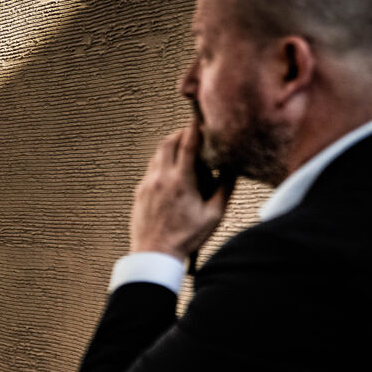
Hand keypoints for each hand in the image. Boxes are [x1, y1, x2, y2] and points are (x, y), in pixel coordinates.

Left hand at [128, 120, 231, 258]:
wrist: (154, 253)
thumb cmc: (186, 237)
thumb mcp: (214, 214)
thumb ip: (225, 188)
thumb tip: (232, 168)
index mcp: (181, 181)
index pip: (188, 144)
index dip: (194, 128)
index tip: (200, 118)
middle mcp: (160, 178)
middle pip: (167, 143)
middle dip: (180, 133)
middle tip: (192, 131)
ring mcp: (146, 185)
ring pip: (156, 155)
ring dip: (169, 147)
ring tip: (183, 150)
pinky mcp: (139, 192)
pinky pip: (150, 169)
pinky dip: (161, 162)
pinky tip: (171, 171)